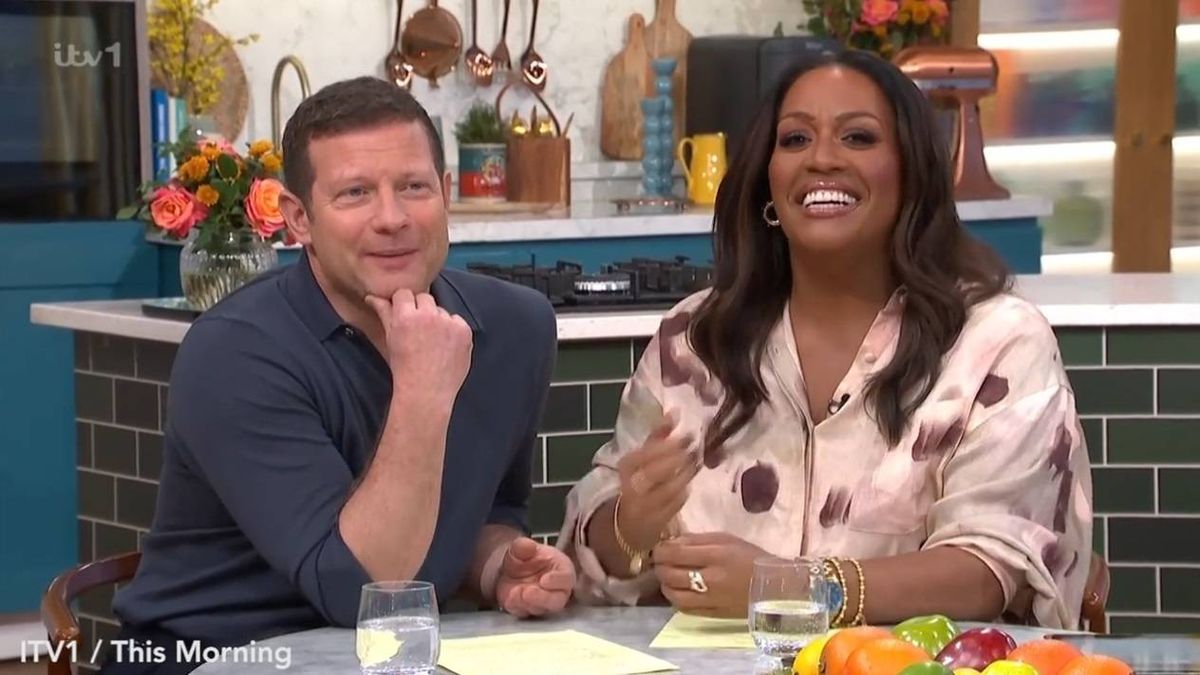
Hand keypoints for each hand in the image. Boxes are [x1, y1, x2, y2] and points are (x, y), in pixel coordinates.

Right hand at [365, 289, 472, 405]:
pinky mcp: (464, 331)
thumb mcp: (390, 338)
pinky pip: (457, 321)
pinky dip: (453, 330)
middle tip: (418, 330)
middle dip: (421, 310)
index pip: (404, 293)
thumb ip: (384, 313)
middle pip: (425, 298)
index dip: (404, 304)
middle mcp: (428, 315)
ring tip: (432, 342)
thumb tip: (372, 297)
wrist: (426, 391)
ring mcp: (448, 323)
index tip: (404, 316)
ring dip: (438, 320)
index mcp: (406, 316)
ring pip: (441, 310)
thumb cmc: (404, 367)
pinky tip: (445, 346)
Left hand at [495, 538, 575, 617]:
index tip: (544, 580)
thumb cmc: (524, 558)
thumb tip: (527, 545)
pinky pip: (524, 613)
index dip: (557, 580)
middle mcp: (556, 590)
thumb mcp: (521, 547)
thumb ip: (524, 546)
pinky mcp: (528, 611)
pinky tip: (509, 599)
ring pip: (541, 610)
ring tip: (515, 593)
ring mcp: (542, 603)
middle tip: (528, 592)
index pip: (566, 578)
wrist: (508, 569)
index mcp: (561, 570)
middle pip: (557, 600)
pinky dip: (516, 607)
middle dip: (542, 598)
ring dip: (527, 604)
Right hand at [615, 410, 699, 551]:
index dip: (665, 445)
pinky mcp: (657, 522)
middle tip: (694, 447)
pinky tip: (689, 483)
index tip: (686, 434)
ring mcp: (645, 506)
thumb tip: (675, 412)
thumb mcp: (642, 459)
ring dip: (684, 475)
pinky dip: (683, 492)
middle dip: (677, 458)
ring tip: (695, 463)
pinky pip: (674, 504)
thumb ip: (658, 437)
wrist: (627, 524)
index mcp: (626, 468)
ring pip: (667, 489)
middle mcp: (632, 487)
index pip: (643, 455)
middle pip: (654, 472)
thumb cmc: (638, 483)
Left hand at [652, 532, 768, 617]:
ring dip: (664, 585)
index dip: (661, 550)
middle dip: (659, 566)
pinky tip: (678, 591)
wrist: (775, 587)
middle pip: (670, 575)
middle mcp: (711, 579)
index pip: (676, 553)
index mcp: (716, 555)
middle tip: (660, 561)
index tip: (659, 548)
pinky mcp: (713, 614)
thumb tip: (672, 542)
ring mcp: (711, 599)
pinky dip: (676, 599)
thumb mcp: (726, 539)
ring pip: (674, 595)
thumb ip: (697, 540)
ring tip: (666, 577)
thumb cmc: (751, 557)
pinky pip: (685, 609)